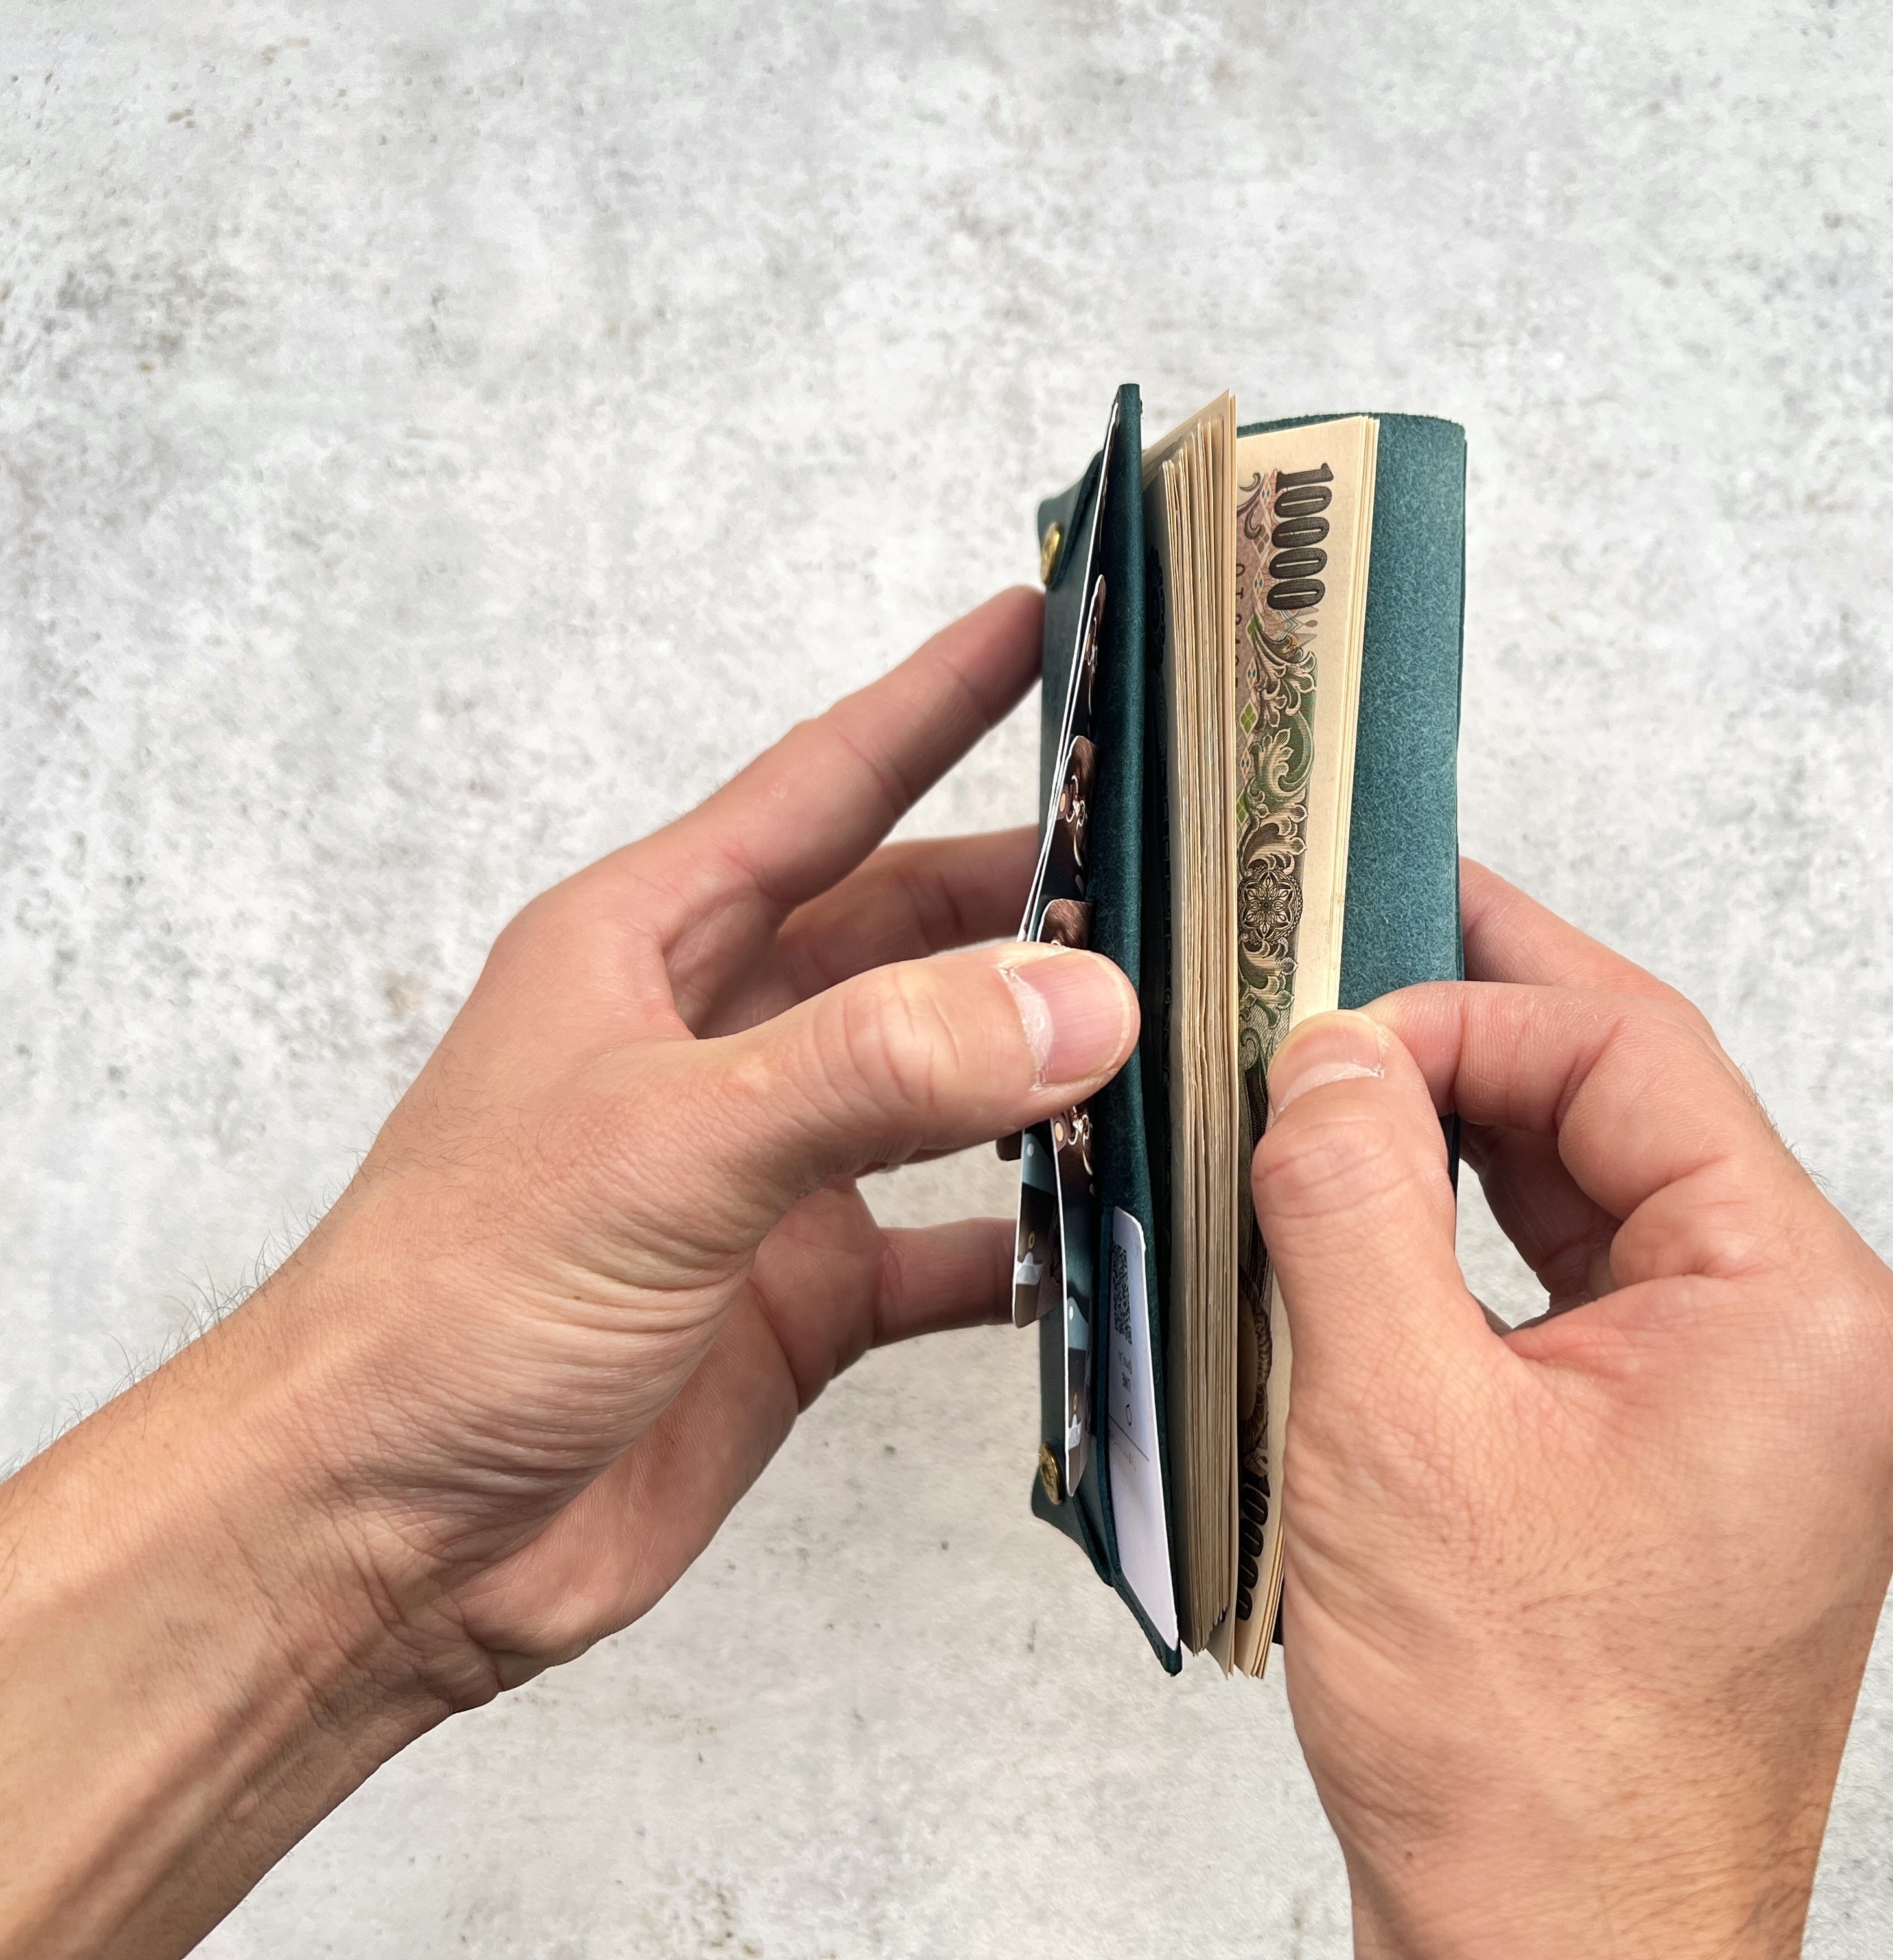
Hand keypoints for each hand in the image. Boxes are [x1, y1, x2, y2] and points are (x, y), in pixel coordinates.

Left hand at [0, 589, 1137, 1958]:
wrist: (374, 1541)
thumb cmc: (452, 1306)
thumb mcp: (670, 1147)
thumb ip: (877, 1067)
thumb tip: (1085, 1001)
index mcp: (653, 947)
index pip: (827, 786)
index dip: (938, 699)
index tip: (1051, 620)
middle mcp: (719, 1042)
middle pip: (911, 931)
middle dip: (1039, 894)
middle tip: (1187, 859)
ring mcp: (767, 1176)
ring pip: (948, 1088)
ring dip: (1055, 1067)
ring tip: (1192, 1034)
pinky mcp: (800, 1301)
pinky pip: (954, 1248)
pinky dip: (1038, 1242)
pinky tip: (1126, 1233)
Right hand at [1252, 864, 1892, 1958]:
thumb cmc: (1531, 1762)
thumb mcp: (1396, 1430)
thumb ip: (1354, 1201)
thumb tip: (1325, 1055)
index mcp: (1799, 1306)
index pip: (1632, 1053)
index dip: (1464, 1002)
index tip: (1324, 1009)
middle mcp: (1807, 1343)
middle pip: (1625, 1111)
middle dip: (1463, 1044)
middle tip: (1328, 981)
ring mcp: (1753, 1408)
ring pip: (1595, 1202)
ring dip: (1458, 1145)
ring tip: (1327, 1095)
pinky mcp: (1686, 1465)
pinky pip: (1580, 1298)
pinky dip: (1472, 1249)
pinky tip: (1370, 1233)